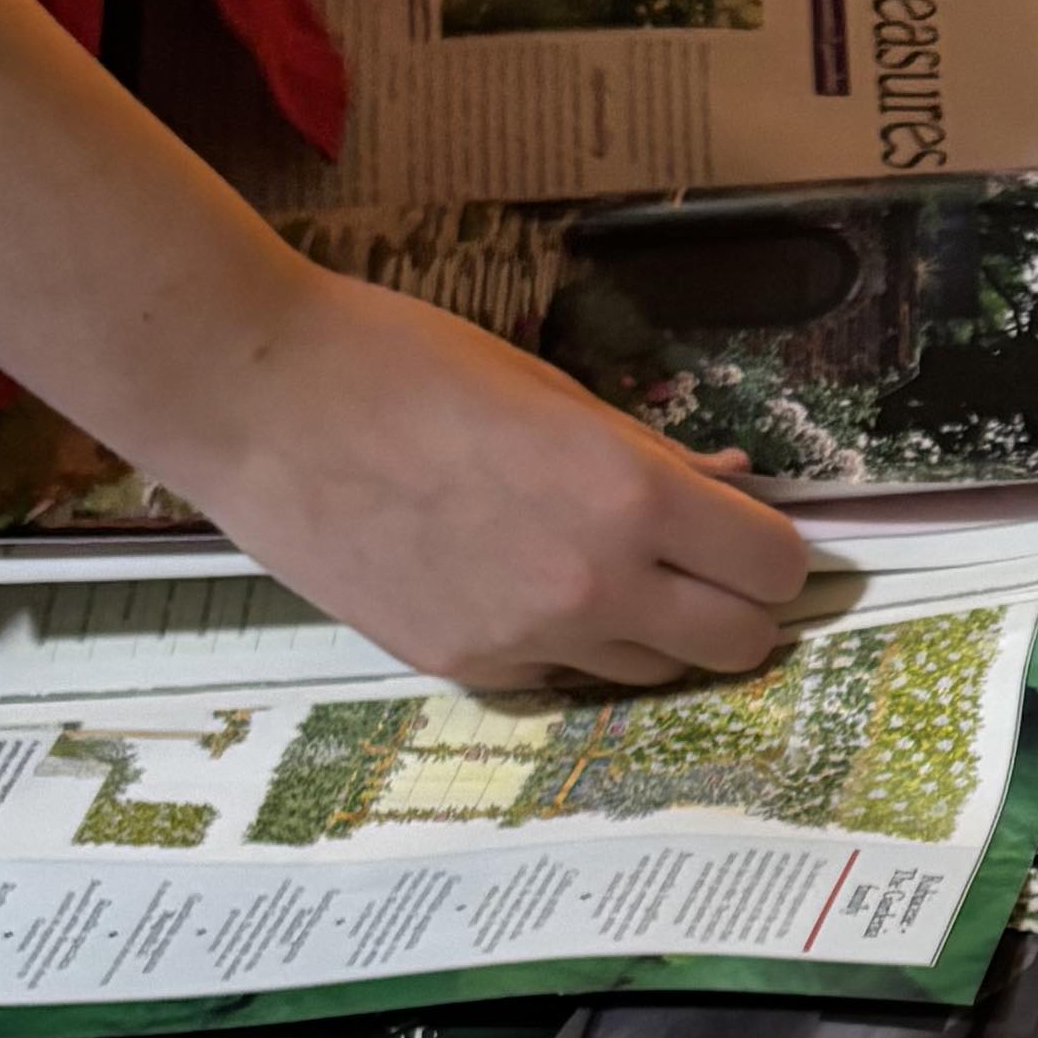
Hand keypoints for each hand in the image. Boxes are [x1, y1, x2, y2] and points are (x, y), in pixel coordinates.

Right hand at [151, 269, 812, 691]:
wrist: (261, 402)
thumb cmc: (406, 364)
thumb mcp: (554, 392)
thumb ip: (651, 457)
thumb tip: (730, 485)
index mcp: (629, 498)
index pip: (772, 568)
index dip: (777, 553)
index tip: (758, 537)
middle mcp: (592, 587)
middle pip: (736, 644)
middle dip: (740, 609)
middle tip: (711, 571)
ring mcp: (526, 639)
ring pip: (652, 671)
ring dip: (656, 630)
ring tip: (606, 569)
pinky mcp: (463, 667)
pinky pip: (561, 674)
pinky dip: (568, 641)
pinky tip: (522, 583)